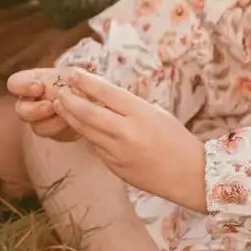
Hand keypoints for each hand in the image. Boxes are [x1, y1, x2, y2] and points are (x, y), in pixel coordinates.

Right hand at [6, 68, 76, 140]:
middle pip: (21, 111)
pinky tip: (77, 120)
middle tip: (51, 106)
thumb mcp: (72, 74)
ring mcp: (40, 121)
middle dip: (36, 110)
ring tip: (70, 114)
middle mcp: (30, 104)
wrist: (87, 96)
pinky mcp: (55, 134)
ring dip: (55, 122)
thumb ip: (65, 80)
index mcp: (30, 83)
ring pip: (38, 128)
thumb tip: (69, 90)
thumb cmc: (76, 80)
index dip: (22, 87)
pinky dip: (67, 129)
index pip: (14, 84)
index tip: (38, 87)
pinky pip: (57, 136)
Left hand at [51, 69, 207, 210]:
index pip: (106, 93)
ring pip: (86, 132)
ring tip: (60, 105)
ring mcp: (118, 153)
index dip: (86, 82)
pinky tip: (83, 127)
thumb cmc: (176, 140)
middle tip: (59, 91)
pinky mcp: (115, 168)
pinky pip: (97, 148)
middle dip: (69, 100)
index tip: (73, 73)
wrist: (192, 177)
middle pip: (87, 113)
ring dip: (71, 117)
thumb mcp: (155, 113)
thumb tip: (100, 96)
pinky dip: (89, 136)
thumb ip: (128, 106)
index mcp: (140, 114)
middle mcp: (126, 133)